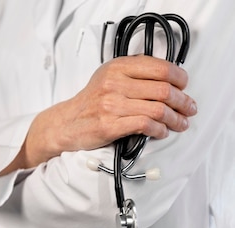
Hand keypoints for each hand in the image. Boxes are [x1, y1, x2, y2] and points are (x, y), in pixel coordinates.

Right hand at [10, 55, 196, 169]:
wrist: (66, 123)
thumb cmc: (92, 101)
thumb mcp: (108, 77)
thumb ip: (134, 72)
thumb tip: (169, 76)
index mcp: (117, 67)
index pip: (160, 68)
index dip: (179, 78)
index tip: (184, 86)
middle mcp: (114, 83)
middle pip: (164, 90)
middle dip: (183, 102)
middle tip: (188, 108)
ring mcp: (111, 105)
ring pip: (158, 109)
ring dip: (175, 119)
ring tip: (180, 123)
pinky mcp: (110, 125)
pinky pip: (145, 125)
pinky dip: (160, 130)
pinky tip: (162, 131)